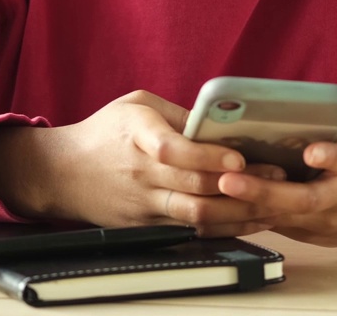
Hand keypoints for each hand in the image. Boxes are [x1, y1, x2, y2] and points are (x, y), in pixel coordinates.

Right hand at [0, 90, 284, 236]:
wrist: (60, 173)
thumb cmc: (104, 132)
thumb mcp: (137, 105)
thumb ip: (178, 113)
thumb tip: (221, 120)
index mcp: (137, 134)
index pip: (172, 149)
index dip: (206, 156)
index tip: (237, 158)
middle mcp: (140, 172)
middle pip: (193, 186)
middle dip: (239, 184)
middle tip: (277, 177)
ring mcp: (142, 203)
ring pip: (196, 215)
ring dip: (238, 212)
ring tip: (272, 203)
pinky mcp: (145, 225)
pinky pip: (189, 229)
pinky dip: (222, 228)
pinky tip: (249, 221)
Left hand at [215, 114, 336, 245]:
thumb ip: (328, 116)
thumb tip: (287, 95)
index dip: (330, 155)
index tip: (311, 151)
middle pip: (304, 200)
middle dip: (264, 191)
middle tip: (228, 180)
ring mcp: (326, 224)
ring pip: (283, 220)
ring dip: (245, 210)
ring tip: (211, 197)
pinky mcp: (311, 237)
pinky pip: (276, 229)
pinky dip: (246, 221)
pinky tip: (216, 213)